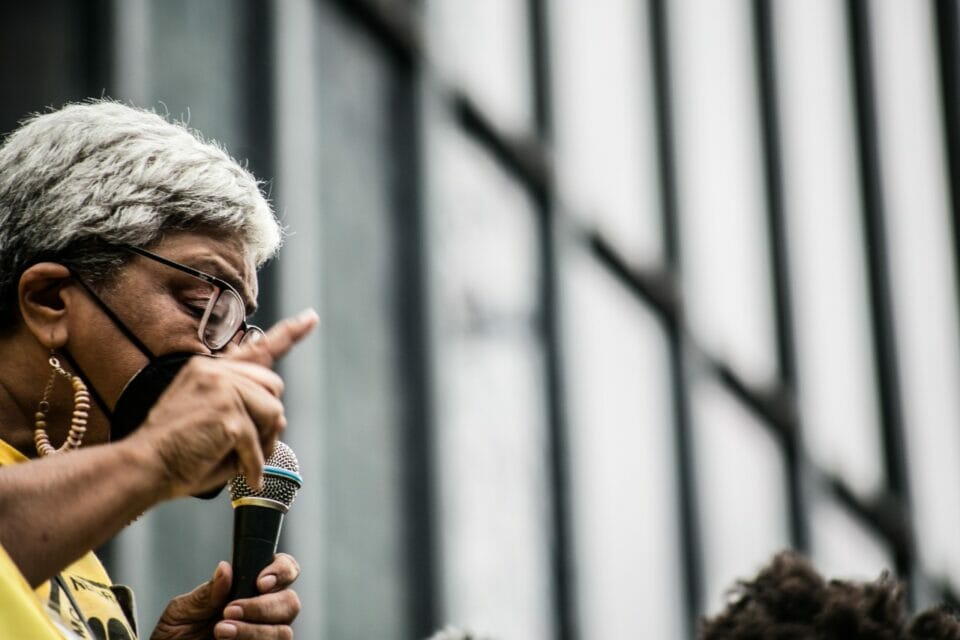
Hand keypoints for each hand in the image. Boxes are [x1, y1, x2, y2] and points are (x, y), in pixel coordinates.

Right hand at [126, 309, 317, 498]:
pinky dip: (254, 464)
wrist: (143, 467)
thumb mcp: (212, 420)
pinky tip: (244, 475)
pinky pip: (261, 440)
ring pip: (274, 413)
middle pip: (274, 388)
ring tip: (240, 460)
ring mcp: (222, 388)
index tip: (311, 318)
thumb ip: (245, 410)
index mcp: (210, 369)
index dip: (290, 333)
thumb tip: (280, 417)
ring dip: (263, 443)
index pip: (257, 348)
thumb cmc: (176, 451)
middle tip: (247, 447)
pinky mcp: (228, 411)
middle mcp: (216, 370)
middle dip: (268, 420)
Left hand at [151, 554, 300, 639]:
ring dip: (254, 630)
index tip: (260, 582)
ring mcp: (266, 635)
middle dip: (264, 606)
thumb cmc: (176, 636)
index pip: (284, 569)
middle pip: (290, 601)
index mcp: (250, 588)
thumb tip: (225, 568)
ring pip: (283, 631)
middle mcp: (265, 611)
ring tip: (221, 631)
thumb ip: (206, 593)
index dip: (281, 571)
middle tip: (230, 610)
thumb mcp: (182, 610)